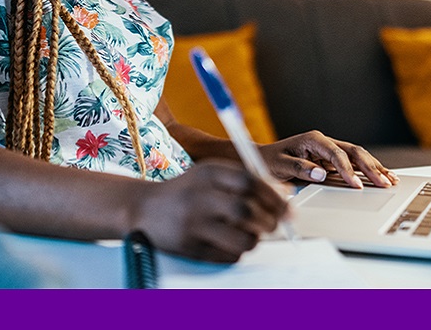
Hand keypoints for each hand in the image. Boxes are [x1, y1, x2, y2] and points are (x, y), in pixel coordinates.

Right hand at [129, 161, 288, 262]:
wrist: (143, 209)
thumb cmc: (186, 192)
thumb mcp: (211, 176)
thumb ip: (245, 180)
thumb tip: (285, 193)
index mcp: (207, 173)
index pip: (249, 182)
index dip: (274, 196)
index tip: (287, 207)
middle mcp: (199, 197)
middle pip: (247, 210)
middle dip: (269, 220)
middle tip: (274, 224)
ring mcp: (193, 224)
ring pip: (242, 238)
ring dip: (255, 239)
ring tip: (252, 234)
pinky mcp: (190, 248)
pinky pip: (229, 256)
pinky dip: (238, 252)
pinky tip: (232, 243)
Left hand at [259, 130, 398, 188]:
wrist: (263, 159)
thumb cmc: (270, 160)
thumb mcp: (280, 165)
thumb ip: (300, 169)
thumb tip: (322, 174)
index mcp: (314, 139)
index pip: (337, 153)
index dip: (348, 170)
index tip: (356, 185)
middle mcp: (325, 142)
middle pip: (354, 152)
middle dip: (370, 167)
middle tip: (383, 183)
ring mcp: (331, 150)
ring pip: (359, 156)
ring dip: (375, 168)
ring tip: (391, 180)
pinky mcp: (333, 160)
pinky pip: (355, 164)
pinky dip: (369, 170)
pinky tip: (383, 176)